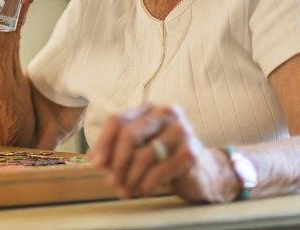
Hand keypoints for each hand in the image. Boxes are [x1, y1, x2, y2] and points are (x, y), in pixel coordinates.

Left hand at [89, 103, 239, 202]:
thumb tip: (94, 157)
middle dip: (116, 161)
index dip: (104, 142)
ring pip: (143, 155)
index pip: (118, 119)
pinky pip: (159, 170)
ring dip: (130, 178)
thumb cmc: (166, 158)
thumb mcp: (141, 148)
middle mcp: (166, 113)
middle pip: (129, 134)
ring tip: (125, 191)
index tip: (95, 162)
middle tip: (110, 181)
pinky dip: (146, 184)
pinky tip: (143, 191)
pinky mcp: (190, 152)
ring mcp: (181, 131)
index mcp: (149, 109)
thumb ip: (118, 148)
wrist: (205, 172)